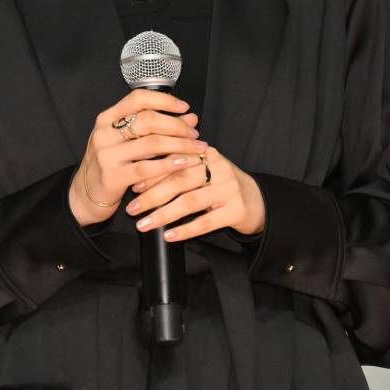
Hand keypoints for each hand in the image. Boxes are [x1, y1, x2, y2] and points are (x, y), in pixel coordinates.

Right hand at [68, 88, 210, 226]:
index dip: (164, 100)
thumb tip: (191, 118)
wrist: (85, 195)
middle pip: (148, 120)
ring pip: (152, 143)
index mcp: (106, 119)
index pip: (138, 99)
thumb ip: (156, 128)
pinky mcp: (113, 176)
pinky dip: (170, 164)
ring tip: (197, 148)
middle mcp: (104, 133)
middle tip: (194, 133)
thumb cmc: (111, 164)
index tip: (184, 108)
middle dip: (177, 125)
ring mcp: (107, 155)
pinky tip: (185, 163)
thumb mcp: (127, 142)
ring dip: (180, 145)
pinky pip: (148, 168)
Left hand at [124, 143, 266, 242]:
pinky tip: (169, 235)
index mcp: (207, 153)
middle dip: (152, 196)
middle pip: (180, 181)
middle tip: (132, 209)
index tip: (133, 187)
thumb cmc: (220, 185)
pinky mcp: (237, 210)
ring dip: (163, 214)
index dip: (152, 174)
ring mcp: (230, 189)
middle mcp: (220, 167)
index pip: (175, 161)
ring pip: (190, 202)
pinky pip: (206, 222)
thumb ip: (177, 167)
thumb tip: (139, 175)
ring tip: (144, 224)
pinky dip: (185, 230)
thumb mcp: (203, 170)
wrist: (257, 201)